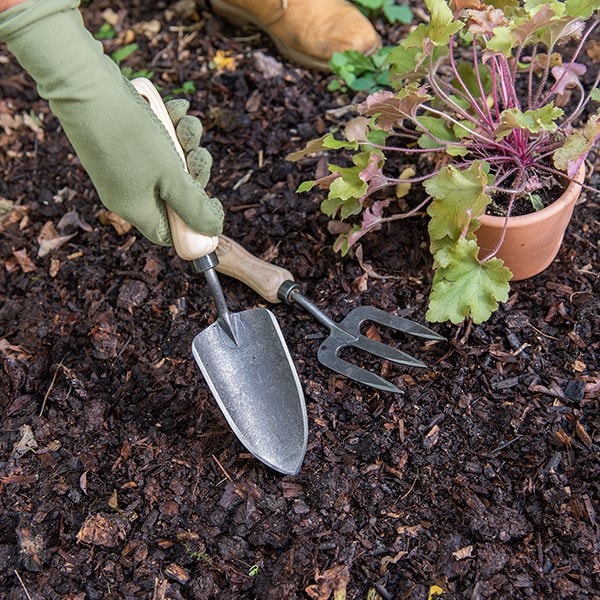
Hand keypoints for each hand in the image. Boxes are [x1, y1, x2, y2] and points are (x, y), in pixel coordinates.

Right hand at [0, 0, 223, 245]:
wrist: (84, 83)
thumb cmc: (129, 136)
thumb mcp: (171, 176)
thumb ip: (193, 208)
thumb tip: (212, 230)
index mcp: (135, 208)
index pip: (168, 232)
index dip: (193, 221)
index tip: (212, 199)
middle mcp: (127, 190)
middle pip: (175, 194)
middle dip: (195, 171)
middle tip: (197, 152)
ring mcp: (124, 163)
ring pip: (171, 161)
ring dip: (187, 141)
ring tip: (185, 123)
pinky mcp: (124, 138)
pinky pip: (158, 139)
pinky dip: (171, 124)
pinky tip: (176, 108)